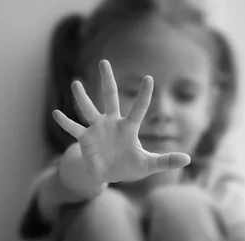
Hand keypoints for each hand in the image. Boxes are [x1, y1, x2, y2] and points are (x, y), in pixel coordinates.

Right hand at [52, 59, 190, 182]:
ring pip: (88, 109)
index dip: (143, 95)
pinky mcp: (85, 139)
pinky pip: (74, 129)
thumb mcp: (149, 165)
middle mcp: (112, 123)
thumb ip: (166, 161)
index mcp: (129, 127)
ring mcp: (97, 129)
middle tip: (104, 62)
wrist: (109, 174)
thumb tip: (188, 159)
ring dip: (82, 98)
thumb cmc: (130, 166)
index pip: (138, 109)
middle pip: (110, 98)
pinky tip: (56, 113)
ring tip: (76, 83)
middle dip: (107, 81)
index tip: (149, 79)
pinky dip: (65, 122)